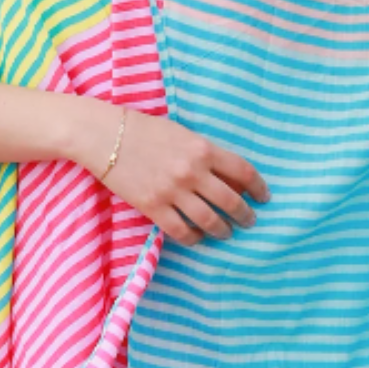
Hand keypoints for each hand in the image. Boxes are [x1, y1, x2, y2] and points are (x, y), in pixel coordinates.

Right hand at [90, 106, 270, 246]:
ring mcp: (173, 192)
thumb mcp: (182, 134)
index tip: (263, 197)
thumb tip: (228, 177)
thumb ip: (205, 154)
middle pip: (231, 201)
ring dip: (223, 230)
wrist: (105, 136)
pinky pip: (182, 231)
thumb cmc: (145, 129)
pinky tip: (198, 237)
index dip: (258, 187)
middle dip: (245, 214)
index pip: (243, 171)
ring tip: (227, 232)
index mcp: (203, 149)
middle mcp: (193, 172)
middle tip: (249, 220)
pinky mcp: (153, 207)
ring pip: (210, 220)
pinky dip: (194, 237)